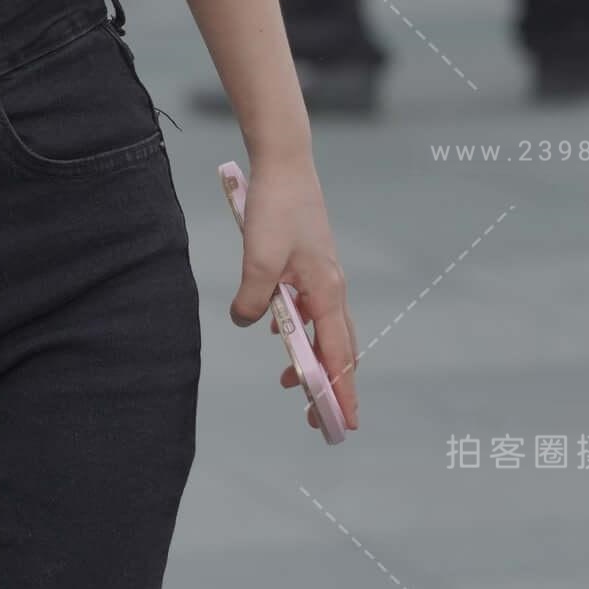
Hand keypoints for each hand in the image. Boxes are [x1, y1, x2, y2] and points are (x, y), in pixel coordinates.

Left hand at [228, 157, 356, 432]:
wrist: (285, 163)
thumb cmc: (276, 207)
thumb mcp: (258, 257)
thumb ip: (252, 298)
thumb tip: (245, 322)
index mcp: (327, 292)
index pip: (338, 356)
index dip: (340, 392)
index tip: (342, 424)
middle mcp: (333, 288)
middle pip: (339, 349)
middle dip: (330, 386)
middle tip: (315, 418)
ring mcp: (324, 276)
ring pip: (325, 329)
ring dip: (311, 358)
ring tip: (288, 380)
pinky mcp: (311, 264)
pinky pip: (311, 308)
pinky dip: (300, 328)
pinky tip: (275, 328)